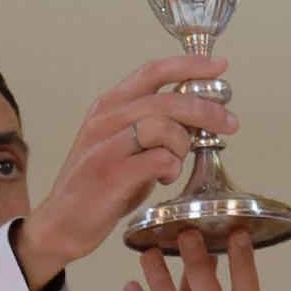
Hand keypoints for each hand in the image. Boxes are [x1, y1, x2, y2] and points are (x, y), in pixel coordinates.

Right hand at [15, 56, 237, 289]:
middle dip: (207, 110)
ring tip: (177, 163)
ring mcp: (105, 146)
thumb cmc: (98, 187)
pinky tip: (167, 177)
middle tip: (230, 123)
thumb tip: (197, 119)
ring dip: (183, 144)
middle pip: (167, 99)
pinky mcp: (109, 174)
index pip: (153, 72)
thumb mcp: (123, 147)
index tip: (220, 67)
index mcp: (109, 106)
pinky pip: (156, 159)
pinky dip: (171, 167)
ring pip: (163, 126)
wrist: (60, 224)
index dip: (190, 65)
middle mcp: (105, 120)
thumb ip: (153, 129)